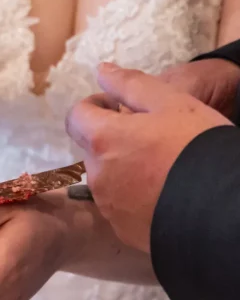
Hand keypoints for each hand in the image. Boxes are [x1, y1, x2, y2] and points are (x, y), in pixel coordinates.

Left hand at [66, 64, 230, 251]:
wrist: (221, 206)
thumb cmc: (197, 147)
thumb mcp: (172, 103)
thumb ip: (131, 85)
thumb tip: (101, 70)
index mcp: (103, 140)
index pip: (76, 116)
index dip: (95, 106)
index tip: (118, 106)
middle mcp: (97, 174)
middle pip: (92, 148)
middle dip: (113, 138)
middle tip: (150, 137)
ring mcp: (108, 205)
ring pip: (106, 178)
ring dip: (123, 168)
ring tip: (160, 166)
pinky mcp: (122, 229)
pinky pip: (120, 206)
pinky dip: (133, 196)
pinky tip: (162, 191)